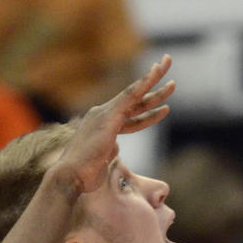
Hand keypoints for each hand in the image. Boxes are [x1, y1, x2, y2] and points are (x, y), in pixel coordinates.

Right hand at [52, 55, 174, 194]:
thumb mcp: (101, 159)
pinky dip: (144, 82)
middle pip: (135, 99)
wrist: (70, 174)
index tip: (163, 106)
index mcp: (103, 125)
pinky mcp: (109, 116)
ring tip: (172, 75)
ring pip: (136, 95)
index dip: (148, 111)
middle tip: (167, 67)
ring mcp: (105, 113)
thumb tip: (115, 148)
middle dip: (154, 85)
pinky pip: (130, 95)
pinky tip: (156, 73)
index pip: (131, 116)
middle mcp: (103, 114)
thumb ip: (109, 150)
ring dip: (155, 84)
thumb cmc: (84, 174)